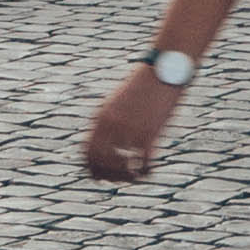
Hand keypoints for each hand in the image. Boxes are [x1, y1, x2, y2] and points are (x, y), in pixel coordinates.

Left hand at [79, 69, 181, 186]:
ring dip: (127, 177)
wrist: (163, 69)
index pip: (86, 153)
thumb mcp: (116, 102)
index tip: (100, 177)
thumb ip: (108, 122)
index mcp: (101, 117)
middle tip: (120, 180)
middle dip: (109, 176)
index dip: (91, 169)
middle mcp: (112, 126)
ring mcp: (130, 130)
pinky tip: (149, 171)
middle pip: (101, 163)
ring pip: (121, 166)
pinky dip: (145, 172)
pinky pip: (143, 163)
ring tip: (135, 177)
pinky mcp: (150, 132)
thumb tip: (105, 144)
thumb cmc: (141, 86)